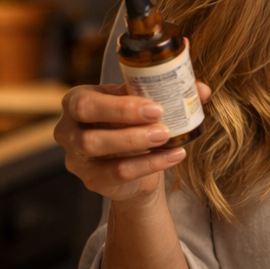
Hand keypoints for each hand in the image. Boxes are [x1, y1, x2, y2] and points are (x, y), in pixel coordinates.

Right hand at [55, 80, 211, 201]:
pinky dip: (150, 164)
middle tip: (162, 125)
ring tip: (168, 137)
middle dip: (126, 126)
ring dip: (137, 144)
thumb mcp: (144, 102)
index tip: (155, 106)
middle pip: (89, 131)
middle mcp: (68, 130)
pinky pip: (119, 173)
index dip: (119, 106)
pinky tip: (174, 155)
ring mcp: (77, 158)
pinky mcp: (93, 179)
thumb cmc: (134, 123)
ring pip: (100, 152)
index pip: (86, 103)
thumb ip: (169, 91)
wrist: (134, 162)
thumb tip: (201, 88)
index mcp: (77, 101)